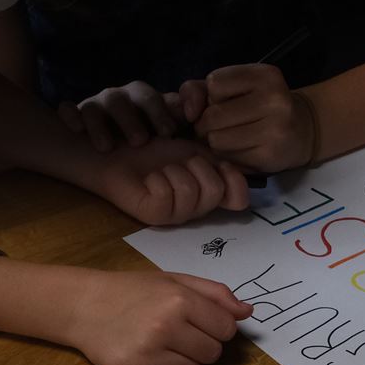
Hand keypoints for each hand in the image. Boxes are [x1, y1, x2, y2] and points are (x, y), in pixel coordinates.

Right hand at [60, 80, 188, 152]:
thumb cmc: (149, 139)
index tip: (168, 133)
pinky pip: (68, 109)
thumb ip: (185, 119)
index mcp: (145, 99)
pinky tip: (75, 129)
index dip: (161, 113)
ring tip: (106, 148)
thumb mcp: (170, 130)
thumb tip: (194, 113)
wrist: (116, 145)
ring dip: (101, 125)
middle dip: (132, 120)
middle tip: (140, 142)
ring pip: (96, 106)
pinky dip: (70, 115)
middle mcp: (121, 98)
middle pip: (123, 101)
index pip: (154, 98)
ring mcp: (97, 105)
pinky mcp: (76, 114)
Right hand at [66, 268, 252, 364]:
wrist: (84, 305)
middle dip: (201, 346)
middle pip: (212, 354)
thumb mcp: (174, 281)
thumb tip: (247, 312)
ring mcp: (147, 352)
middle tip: (178, 335)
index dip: (217, 327)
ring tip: (160, 347)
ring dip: (181, 364)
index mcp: (180, 300)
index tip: (199, 323)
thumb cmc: (133, 291)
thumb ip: (214, 294)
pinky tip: (146, 361)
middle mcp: (166, 327)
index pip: (226, 329)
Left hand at [83, 136, 248, 224]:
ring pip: (191, 192)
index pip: (239, 199)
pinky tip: (149, 178)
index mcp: (209, 194)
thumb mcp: (195, 149)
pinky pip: (167, 196)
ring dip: (175, 169)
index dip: (234, 179)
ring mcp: (175, 215)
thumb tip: (245, 171)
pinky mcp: (153, 215)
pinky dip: (158, 178)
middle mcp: (196, 209)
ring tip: (162, 169)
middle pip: (215, 190)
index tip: (220, 163)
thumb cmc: (156, 149)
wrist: (120, 149)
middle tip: (180, 162)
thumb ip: (220, 161)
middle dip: (198, 165)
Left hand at [191, 65, 314, 172]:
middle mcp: (273, 98)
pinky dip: (228, 156)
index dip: (213, 96)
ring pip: (217, 140)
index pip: (214, 84)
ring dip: (216, 142)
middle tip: (223, 125)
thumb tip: (187, 112)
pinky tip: (243, 150)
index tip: (227, 102)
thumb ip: (198, 90)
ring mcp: (275, 129)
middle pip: (213, 115)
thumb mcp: (234, 87)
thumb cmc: (260, 105)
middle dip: (208, 123)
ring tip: (231, 138)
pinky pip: (229, 158)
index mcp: (264, 75)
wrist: (302, 130)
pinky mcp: (270, 156)